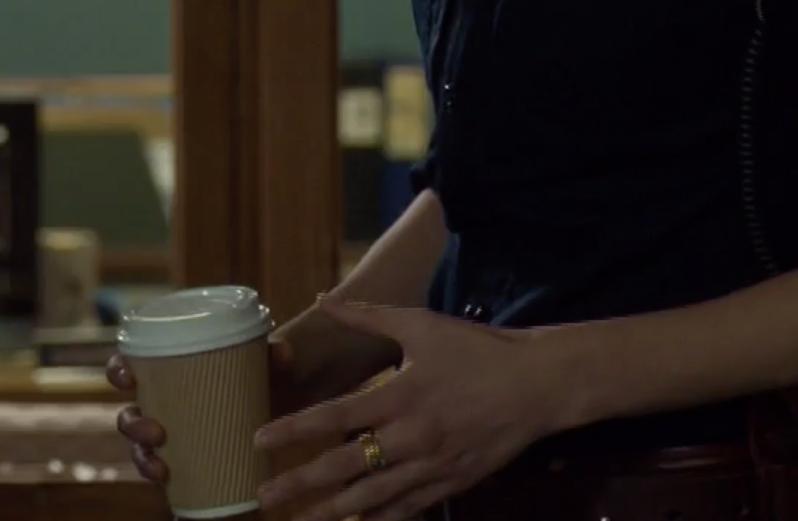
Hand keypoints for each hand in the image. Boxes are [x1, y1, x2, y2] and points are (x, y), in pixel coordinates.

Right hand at [109, 309, 372, 486]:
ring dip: (142, 459)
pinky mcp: (182, 465)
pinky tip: (169, 484)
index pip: (129, 368)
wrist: (274, 425)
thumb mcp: (265, 371)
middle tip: (155, 431)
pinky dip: (161, 483)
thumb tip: (282, 351)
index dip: (118, 370)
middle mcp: (161, 408)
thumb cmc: (258, 387)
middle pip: (128, 414)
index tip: (127, 377)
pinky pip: (161, 476)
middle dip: (132, 425)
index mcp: (168, 377)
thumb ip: (273, 359)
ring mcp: (168, 440)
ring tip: (161, 469)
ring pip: (139, 450)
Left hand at [251, 294, 565, 520]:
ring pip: (373, 498)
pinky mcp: (452, 484)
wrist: (539, 386)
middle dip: (301, 485)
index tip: (258, 441)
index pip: (333, 418)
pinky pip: (408, 508)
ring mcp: (432, 467)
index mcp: (399, 396)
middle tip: (263, 499)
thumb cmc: (477, 351)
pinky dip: (380, 518)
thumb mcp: (420, 324)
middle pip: (344, 468)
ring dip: (333, 512)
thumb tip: (320, 298)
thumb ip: (366, 315)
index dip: (293, 431)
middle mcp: (411, 438)